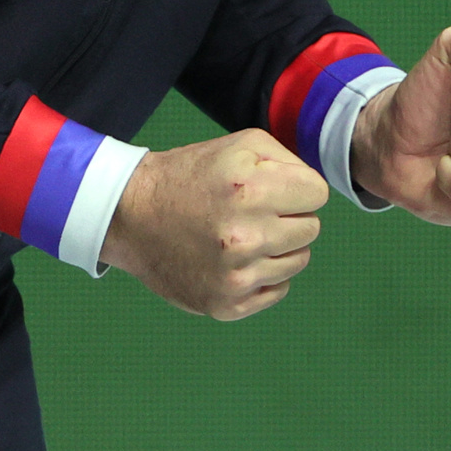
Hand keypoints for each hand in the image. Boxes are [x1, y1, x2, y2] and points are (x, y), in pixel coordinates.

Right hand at [101, 129, 326, 320]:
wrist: (132, 215)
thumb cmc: (192, 175)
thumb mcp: (240, 146)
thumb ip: (288, 161)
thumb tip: (316, 192)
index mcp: (250, 189)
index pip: (318, 194)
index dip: (297, 187)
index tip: (274, 188)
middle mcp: (244, 236)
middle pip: (311, 229)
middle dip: (289, 216)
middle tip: (255, 211)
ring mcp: (235, 275)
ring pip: (298, 261)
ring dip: (279, 247)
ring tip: (243, 234)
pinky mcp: (226, 304)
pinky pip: (277, 290)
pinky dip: (263, 275)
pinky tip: (236, 259)